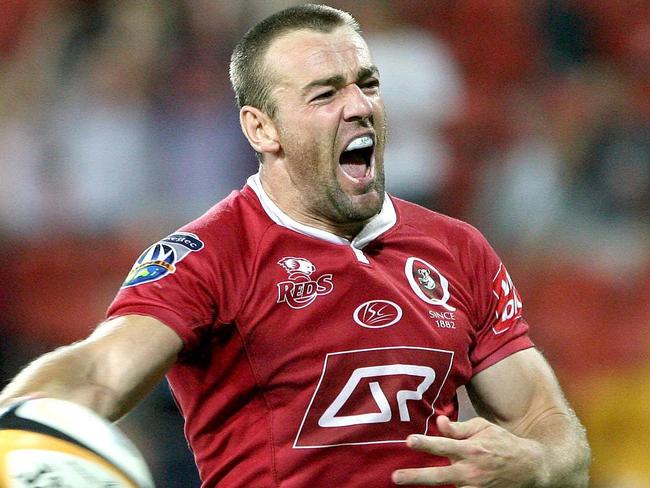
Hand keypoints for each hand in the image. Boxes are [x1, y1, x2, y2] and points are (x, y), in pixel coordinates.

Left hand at [392, 415, 543, 486]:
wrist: (530, 467)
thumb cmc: (502, 443)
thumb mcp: (483, 428)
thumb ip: (459, 428)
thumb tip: (439, 422)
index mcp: (472, 449)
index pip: (444, 445)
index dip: (425, 443)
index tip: (408, 440)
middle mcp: (472, 471)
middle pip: (439, 475)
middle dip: (416, 477)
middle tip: (396, 477)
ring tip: (407, 484)